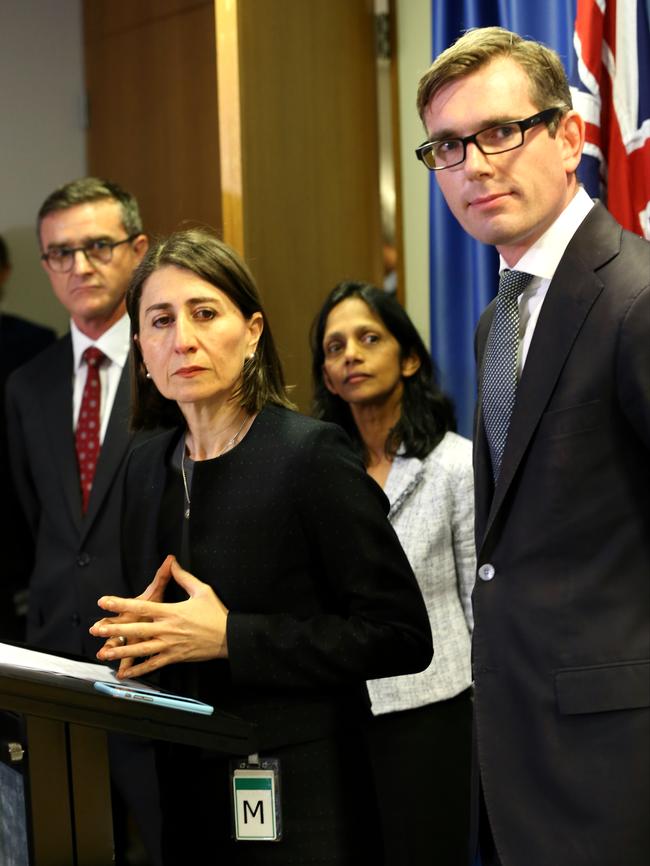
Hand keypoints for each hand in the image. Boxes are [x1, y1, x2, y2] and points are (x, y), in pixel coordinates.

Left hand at [90, 555, 228, 678]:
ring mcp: (170, 645)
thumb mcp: (202, 590)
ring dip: (121, 651)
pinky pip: (153, 665)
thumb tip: (172, 562)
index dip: (121, 603)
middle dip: (114, 630)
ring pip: (141, 650)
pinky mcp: (174, 657)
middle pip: (136, 629)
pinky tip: (125, 673)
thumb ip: (183, 577)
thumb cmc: (215, 613)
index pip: (141, 607)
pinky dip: (138, 670)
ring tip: (104, 653)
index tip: (104, 602)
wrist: (228, 637)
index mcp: (172, 611)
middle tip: (96, 630)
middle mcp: (168, 629)